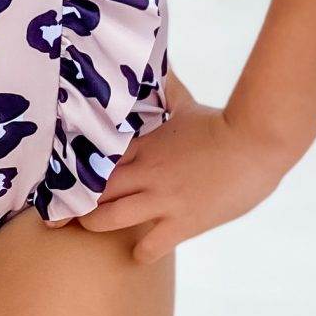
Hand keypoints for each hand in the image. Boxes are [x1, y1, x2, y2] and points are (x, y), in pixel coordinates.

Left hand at [59, 74, 288, 263]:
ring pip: (108, 219)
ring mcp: (162, 199)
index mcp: (143, 145)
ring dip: (95, 225)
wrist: (257, 142)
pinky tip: (139, 253)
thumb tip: (158, 62)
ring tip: (91, 227)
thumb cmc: (223, 123)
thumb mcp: (185, 103)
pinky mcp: (183, 222)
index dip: (72, 169)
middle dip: (71, 203)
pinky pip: (150, 246)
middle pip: (91, 191)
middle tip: (57, 214)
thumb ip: (166, 89)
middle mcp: (145, 172)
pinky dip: (140, 253)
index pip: (91, 157)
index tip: (59, 178)